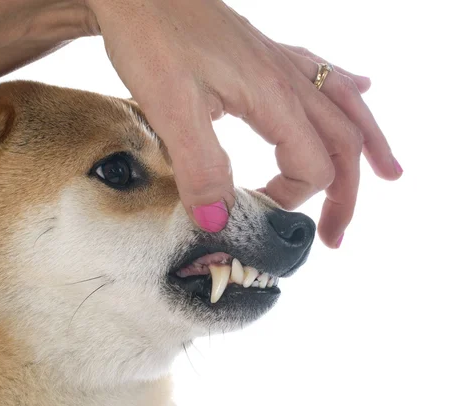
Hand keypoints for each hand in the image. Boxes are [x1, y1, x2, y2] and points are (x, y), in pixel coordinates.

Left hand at [87, 0, 402, 246]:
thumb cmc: (151, 38)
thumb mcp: (171, 109)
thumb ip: (200, 168)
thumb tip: (221, 221)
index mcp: (273, 97)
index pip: (314, 165)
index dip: (291, 198)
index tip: (257, 210)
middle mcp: (286, 79)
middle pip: (342, 141)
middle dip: (345, 194)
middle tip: (335, 234)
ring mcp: (277, 62)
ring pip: (343, 105)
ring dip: (365, 145)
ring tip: (387, 172)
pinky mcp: (262, 52)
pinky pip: (321, 73)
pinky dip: (347, 92)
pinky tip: (363, 87)